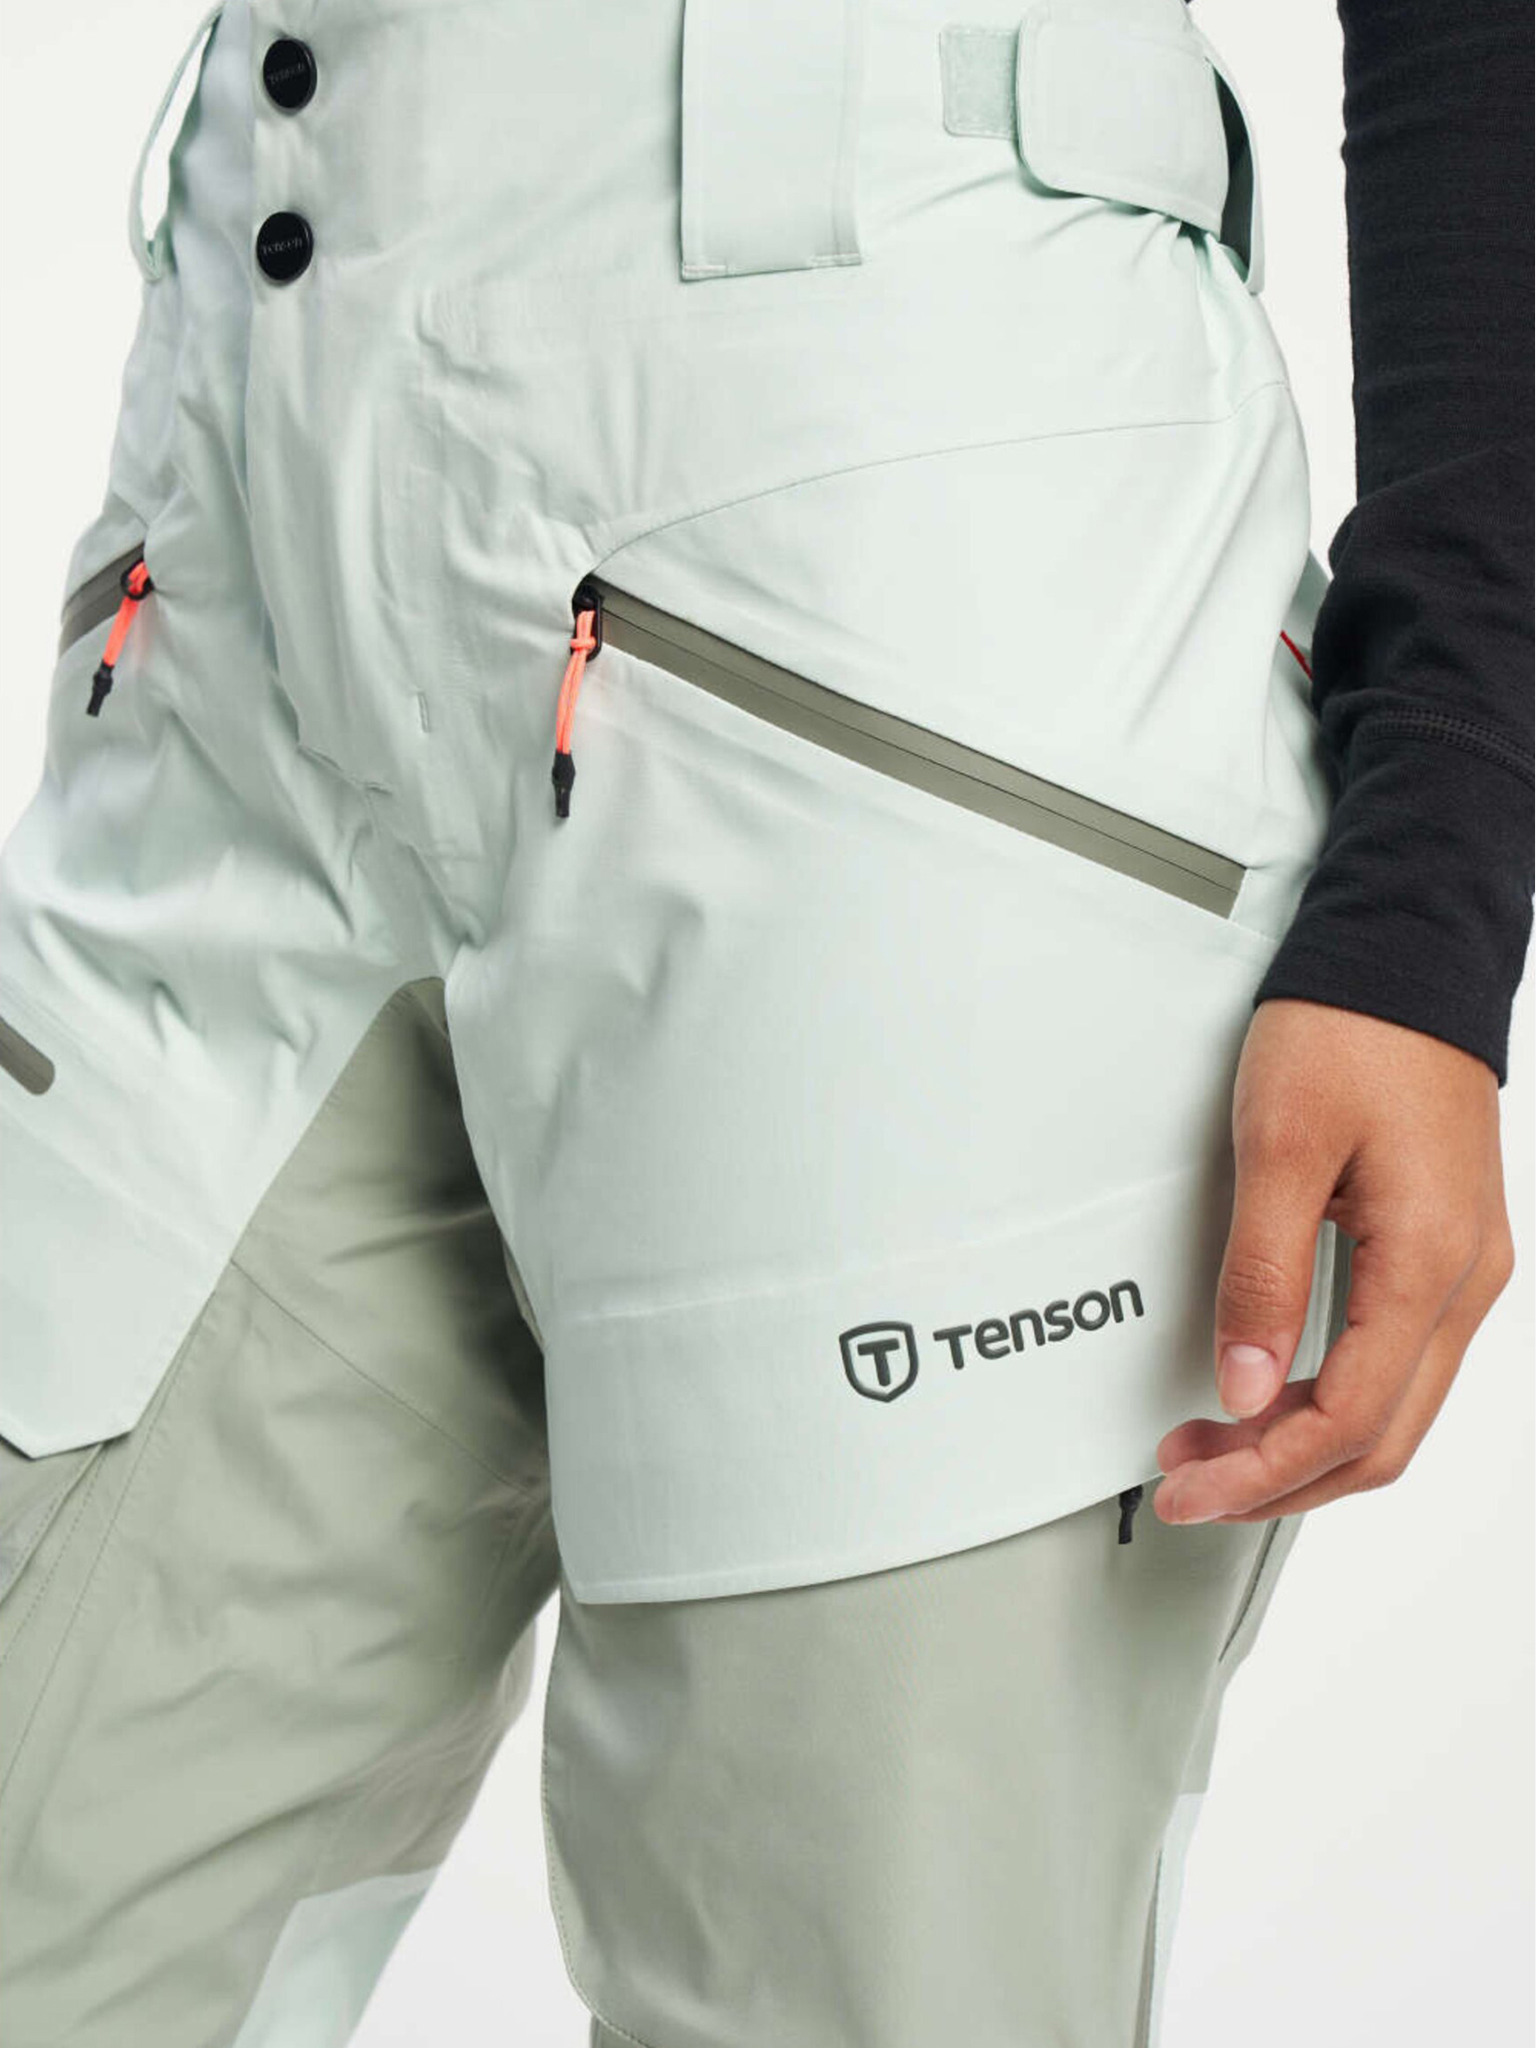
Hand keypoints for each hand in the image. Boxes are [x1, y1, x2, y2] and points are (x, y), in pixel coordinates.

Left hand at [1154, 998, 1514, 1525]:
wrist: (1401, 957)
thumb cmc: (1350, 1029)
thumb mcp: (1279, 1147)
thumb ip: (1261, 1275)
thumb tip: (1241, 1384)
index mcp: (1428, 1263)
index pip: (1350, 1420)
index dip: (1265, 1471)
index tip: (1194, 1485)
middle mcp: (1462, 1282)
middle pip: (1379, 1439)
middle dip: (1279, 1479)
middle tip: (1191, 1482)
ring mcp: (1460, 1270)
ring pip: (1391, 1409)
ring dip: (1302, 1445)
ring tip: (1215, 1444)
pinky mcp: (1440, 1251)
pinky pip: (1392, 1362)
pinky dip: (1329, 1399)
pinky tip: (1270, 1396)